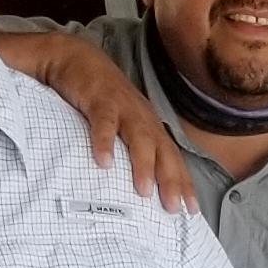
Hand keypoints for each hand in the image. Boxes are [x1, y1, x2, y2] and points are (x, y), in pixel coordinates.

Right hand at [0, 29, 195, 212]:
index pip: (172, 158)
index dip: (183, 183)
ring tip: (143, 190)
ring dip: (143, 163)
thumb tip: (139, 187)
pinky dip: (104, 141)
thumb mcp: (122, 124)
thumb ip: (132, 149)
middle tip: (173, 208)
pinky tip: (104, 162)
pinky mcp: (99, 99)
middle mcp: (142, 118)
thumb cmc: (101, 98)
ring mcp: (122, 107)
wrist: (76, 57)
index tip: (191, 210)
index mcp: (149, 126)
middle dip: (170, 179)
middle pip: (162, 151)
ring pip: (138, 137)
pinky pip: (103, 122)